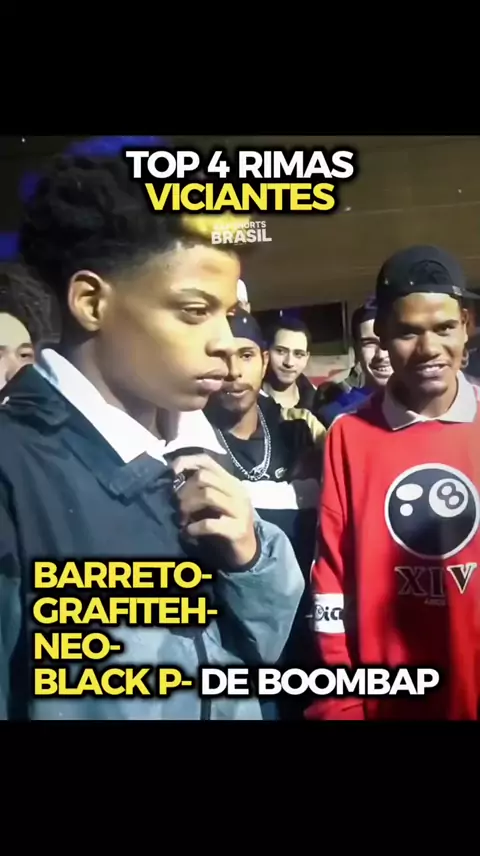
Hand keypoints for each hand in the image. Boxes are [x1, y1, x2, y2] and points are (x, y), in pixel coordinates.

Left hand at [171, 454, 257, 568]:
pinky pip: (209, 524)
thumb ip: (201, 489)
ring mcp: (240, 510)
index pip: (207, 461)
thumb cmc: (226, 524)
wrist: (247, 551)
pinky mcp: (237, 530)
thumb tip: (174, 480)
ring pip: (207, 495)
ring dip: (187, 507)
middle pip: (204, 477)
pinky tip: (187, 533)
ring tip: (181, 520)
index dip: (186, 461)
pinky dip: (193, 528)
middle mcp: (238, 491)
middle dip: (184, 491)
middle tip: (177, 506)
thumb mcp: (215, 503)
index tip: (171, 472)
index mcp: (231, 482)